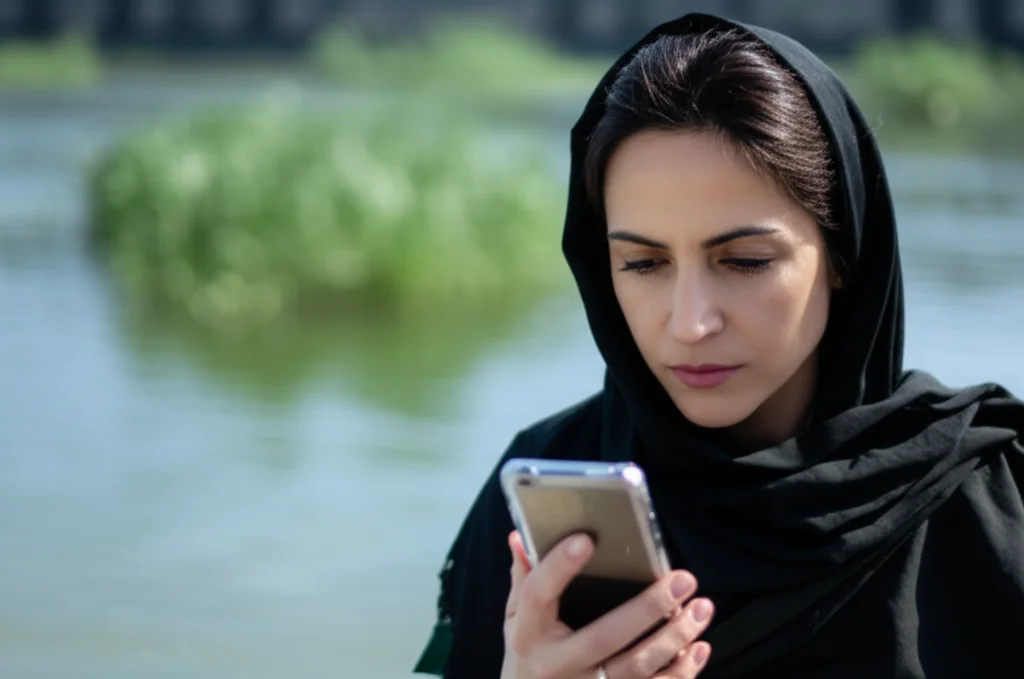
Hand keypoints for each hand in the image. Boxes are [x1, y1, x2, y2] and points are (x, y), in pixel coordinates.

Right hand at [500, 530, 713, 678]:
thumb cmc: (527, 656)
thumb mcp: (515, 619)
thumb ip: (523, 580)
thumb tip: (521, 536)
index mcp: (528, 634)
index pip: (539, 594)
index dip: (559, 567)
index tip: (586, 539)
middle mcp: (556, 664)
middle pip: (605, 636)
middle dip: (647, 608)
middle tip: (681, 580)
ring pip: (637, 666)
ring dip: (675, 637)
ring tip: (701, 608)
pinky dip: (681, 672)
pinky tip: (698, 648)